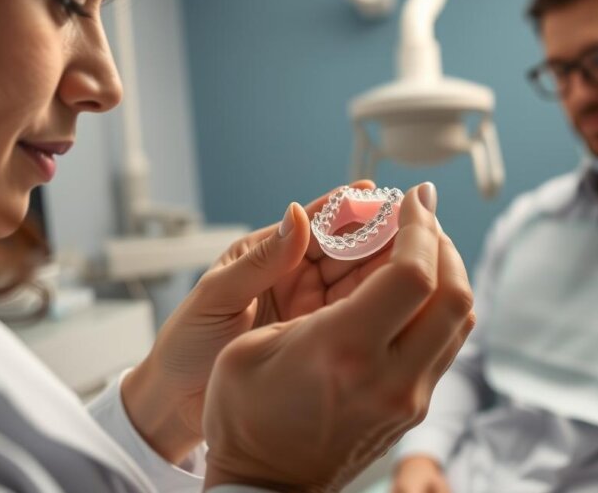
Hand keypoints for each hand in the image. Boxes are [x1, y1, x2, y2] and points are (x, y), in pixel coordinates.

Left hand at [122, 180, 395, 461]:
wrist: (179, 405)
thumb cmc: (186, 346)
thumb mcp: (217, 298)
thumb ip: (259, 262)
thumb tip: (297, 215)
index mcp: (266, 255)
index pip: (312, 224)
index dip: (345, 207)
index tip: (375, 193)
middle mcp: (293, 276)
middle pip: (344, 247)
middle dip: (377, 231)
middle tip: (413, 220)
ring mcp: (310, 307)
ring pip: (357, 278)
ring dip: (386, 264)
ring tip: (419, 251)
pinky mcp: (319, 336)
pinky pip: (356, 312)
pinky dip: (379, 301)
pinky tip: (404, 293)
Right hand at [201, 183, 475, 491]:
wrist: (265, 490)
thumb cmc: (244, 418)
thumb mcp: (250, 346)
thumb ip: (292, 293)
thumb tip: (325, 236)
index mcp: (343, 351)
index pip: (413, 273)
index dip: (419, 226)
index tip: (413, 199)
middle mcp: (389, 376)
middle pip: (454, 294)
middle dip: (443, 244)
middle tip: (419, 220)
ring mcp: (408, 398)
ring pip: (460, 321)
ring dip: (449, 275)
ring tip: (419, 249)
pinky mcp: (413, 409)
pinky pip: (447, 345)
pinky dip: (441, 307)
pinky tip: (413, 292)